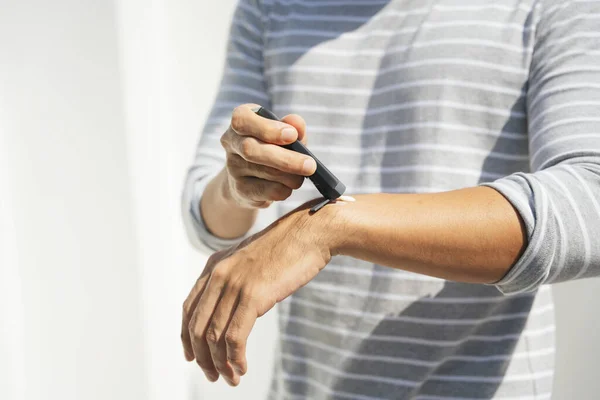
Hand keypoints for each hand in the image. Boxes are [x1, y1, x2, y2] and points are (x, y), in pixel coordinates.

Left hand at [181, 200, 335, 384]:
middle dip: (202, 357)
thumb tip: (232, 309)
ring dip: (220, 364)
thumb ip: (235, 279)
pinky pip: (234, 337)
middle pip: (197, 327)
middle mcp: (218, 274)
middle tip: (214, 376)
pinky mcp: (253, 295)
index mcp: (214, 266)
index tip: (193, 357)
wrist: (311, 232)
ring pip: (213, 336)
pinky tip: (242, 368)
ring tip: (231, 379)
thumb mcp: (251, 260)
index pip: (188, 309)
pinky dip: (235, 358)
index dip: (186, 337)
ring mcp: (234, 284)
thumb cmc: (288, 248)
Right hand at [220, 104, 316, 208]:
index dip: (267, 128)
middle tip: (310, 165)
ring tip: (302, 174)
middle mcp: (231, 143)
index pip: (242, 120)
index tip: (292, 135)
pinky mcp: (241, 190)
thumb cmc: (272, 146)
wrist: (250, 177)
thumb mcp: (283, 132)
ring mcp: (233, 168)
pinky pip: (269, 191)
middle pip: (252, 150)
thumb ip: (292, 126)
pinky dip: (286, 189)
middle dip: (286, 159)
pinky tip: (288, 185)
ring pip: (265, 172)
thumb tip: (297, 124)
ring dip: (291, 175)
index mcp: (240, 121)